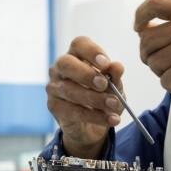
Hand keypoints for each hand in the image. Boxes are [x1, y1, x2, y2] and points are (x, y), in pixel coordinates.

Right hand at [46, 36, 125, 157]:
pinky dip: (94, 115)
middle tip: (104, 84)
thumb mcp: (114, 87)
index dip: (92, 52)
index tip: (106, 64)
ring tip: (114, 105)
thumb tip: (117, 67)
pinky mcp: (54, 106)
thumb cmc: (102, 97)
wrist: (93, 126)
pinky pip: (72, 110)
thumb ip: (115, 76)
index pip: (79, 44)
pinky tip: (110, 119)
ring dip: (94, 98)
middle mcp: (60, 68)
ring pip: (70, 90)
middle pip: (66, 63)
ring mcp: (54, 87)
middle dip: (86, 74)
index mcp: (76, 55)